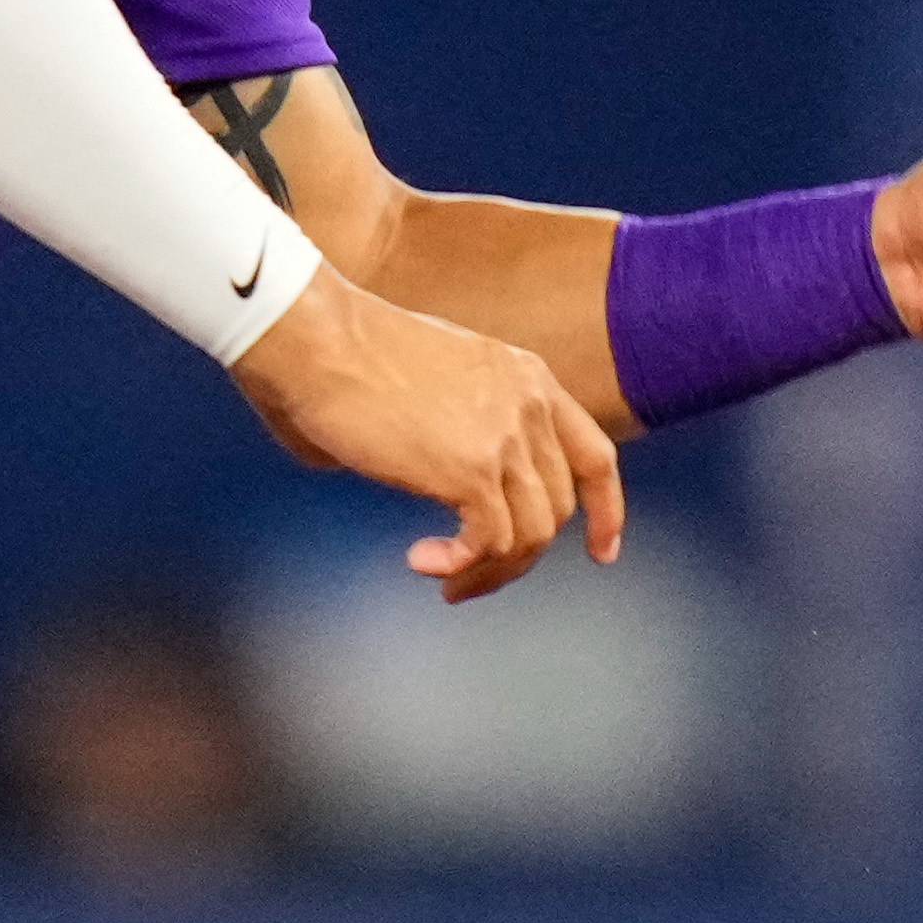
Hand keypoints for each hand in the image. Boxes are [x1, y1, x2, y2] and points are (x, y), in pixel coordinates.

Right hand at [229, 269, 625, 601]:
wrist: (316, 339)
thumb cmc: (344, 353)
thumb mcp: (432, 377)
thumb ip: (451, 426)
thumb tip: (413, 471)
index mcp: (525, 376)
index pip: (594, 454)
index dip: (605, 511)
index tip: (601, 552)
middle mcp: (528, 404)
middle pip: (556, 508)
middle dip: (518, 557)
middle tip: (471, 579)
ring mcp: (505, 437)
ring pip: (529, 535)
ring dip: (490, 572)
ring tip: (447, 582)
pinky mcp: (471, 471)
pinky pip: (492, 544)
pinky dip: (462, 566)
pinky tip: (423, 561)